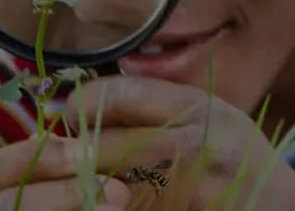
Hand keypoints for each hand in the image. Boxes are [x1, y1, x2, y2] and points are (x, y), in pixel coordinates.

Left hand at [0, 76, 294, 210]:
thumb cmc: (239, 165)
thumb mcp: (210, 121)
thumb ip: (158, 112)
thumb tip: (79, 106)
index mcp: (200, 104)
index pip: (116, 95)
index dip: (79, 105)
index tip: (62, 118)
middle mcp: (201, 137)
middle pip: (107, 143)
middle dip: (75, 156)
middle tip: (55, 164)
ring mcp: (200, 183)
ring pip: (113, 185)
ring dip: (89, 188)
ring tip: (80, 188)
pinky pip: (134, 208)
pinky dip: (114, 206)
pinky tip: (113, 204)